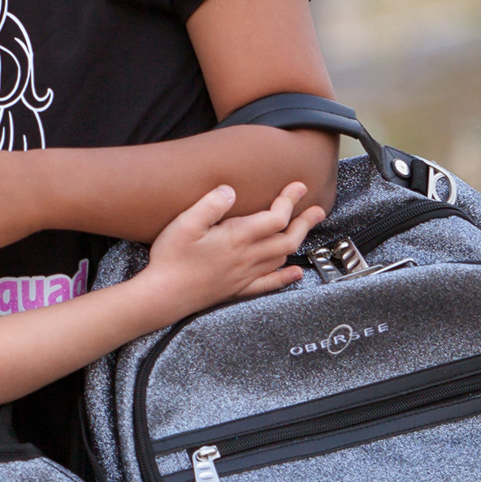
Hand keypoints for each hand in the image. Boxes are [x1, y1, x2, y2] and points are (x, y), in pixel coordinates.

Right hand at [140, 182, 320, 315]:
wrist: (163, 295)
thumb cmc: (171, 258)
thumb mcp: (185, 223)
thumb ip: (210, 204)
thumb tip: (230, 189)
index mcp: (237, 237)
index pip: (276, 217)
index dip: (290, 200)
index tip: (298, 186)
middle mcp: (247, 257)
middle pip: (288, 239)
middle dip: (305, 222)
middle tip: (317, 210)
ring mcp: (244, 275)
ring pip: (282, 258)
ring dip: (297, 242)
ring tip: (304, 230)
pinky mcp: (238, 289)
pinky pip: (270, 283)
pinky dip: (286, 276)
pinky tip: (295, 272)